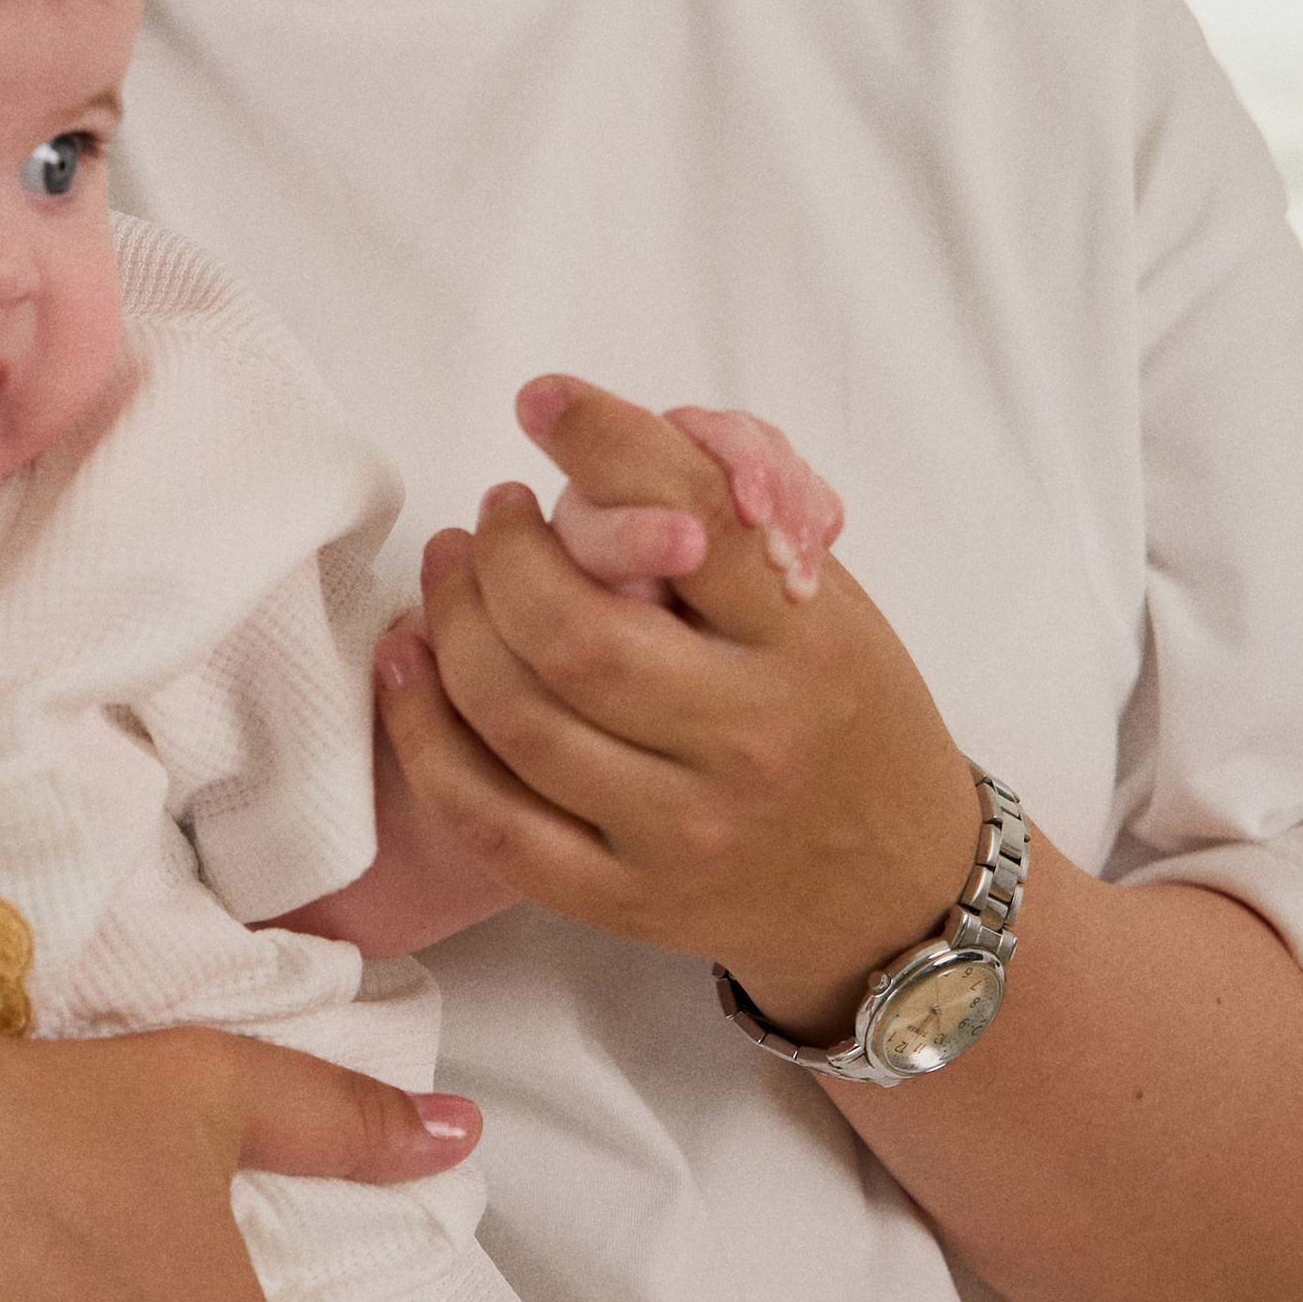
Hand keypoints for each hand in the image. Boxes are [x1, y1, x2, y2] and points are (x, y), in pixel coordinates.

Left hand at [378, 378, 977, 1037]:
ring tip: (450, 569)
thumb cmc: (842, 711)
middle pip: (575, 632)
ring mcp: (684, 831)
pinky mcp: (626, 900)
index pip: (697, 520)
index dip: (605, 444)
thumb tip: (604, 436)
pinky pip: (492, 821)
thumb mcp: (824, 602)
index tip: (544, 401)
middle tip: (493, 513)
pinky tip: (409, 665)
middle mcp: (749, 740)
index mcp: (808, 644)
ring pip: (519, 721)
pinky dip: (426, 735)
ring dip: (453, 624)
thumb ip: (726, 520)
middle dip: (504, 553)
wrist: (893, 888)